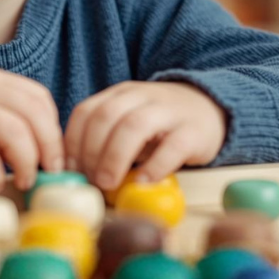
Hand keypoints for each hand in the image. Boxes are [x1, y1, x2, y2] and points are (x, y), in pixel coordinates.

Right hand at [0, 66, 63, 191]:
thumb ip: (4, 113)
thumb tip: (43, 147)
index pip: (39, 97)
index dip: (53, 128)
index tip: (54, 154)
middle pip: (34, 114)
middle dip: (49, 147)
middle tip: (48, 172)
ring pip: (16, 133)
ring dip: (27, 163)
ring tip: (23, 180)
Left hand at [63, 80, 226, 191]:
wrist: (209, 108)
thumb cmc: (160, 124)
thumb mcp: (129, 122)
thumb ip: (106, 140)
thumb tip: (77, 174)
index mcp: (120, 94)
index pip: (86, 111)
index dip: (73, 142)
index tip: (69, 170)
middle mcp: (141, 96)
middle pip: (106, 116)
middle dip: (91, 151)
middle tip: (90, 180)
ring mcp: (168, 111)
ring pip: (134, 125)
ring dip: (115, 157)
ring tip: (108, 184)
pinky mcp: (193, 131)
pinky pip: (172, 146)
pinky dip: (154, 166)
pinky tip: (143, 182)